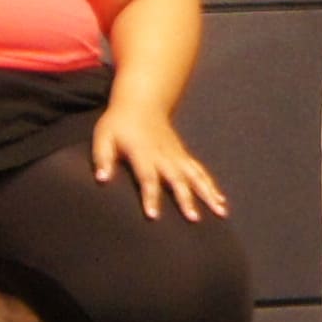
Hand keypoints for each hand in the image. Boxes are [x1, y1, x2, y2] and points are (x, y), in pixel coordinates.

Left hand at [91, 108, 231, 221]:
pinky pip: (200, 172)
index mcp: (142, 152)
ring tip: (220, 212)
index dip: (151, 197)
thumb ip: (102, 158)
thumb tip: (101, 179)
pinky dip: (212, 187)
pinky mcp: (183, 156)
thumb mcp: (103, 136)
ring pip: (195, 176)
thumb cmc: (118, 123)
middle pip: (177, 180)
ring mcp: (177, 155)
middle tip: (193, 219)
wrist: (141, 103)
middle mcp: (163, 155)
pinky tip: (220, 202)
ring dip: (208, 194)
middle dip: (186, 199)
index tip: (154, 216)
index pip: (147, 178)